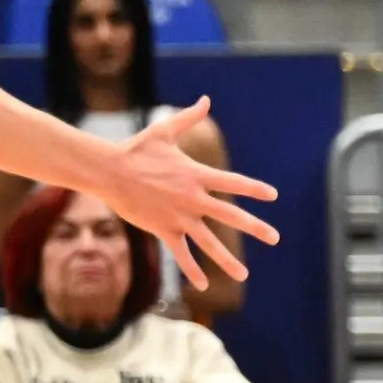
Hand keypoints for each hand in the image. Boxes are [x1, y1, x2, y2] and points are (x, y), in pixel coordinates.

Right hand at [100, 100, 278, 292]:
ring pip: (208, 242)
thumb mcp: (164, 131)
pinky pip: (180, 253)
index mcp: (196, 175)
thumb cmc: (136, 150)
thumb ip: (189, 118)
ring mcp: (178, 216)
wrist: (107, 171)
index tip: (272, 195)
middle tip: (275, 238)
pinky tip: (203, 284)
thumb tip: (205, 99)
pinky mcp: (162, 229)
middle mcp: (192, 198)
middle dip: (255, 227)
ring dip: (226, 260)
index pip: (233, 182)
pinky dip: (192, 268)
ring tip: (244, 275)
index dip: (253, 189)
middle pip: (230, 215)